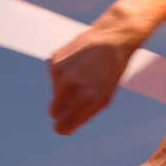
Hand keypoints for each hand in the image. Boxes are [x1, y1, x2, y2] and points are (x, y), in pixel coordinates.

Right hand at [48, 13, 144, 134]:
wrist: (111, 39)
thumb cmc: (111, 72)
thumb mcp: (104, 98)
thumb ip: (83, 114)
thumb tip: (62, 125)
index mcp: (87, 100)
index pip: (61, 127)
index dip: (62, 126)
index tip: (65, 123)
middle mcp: (71, 87)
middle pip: (53, 112)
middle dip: (62, 109)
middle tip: (77, 97)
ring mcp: (61, 73)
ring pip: (55, 92)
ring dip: (65, 87)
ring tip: (83, 73)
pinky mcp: (54, 60)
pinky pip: (54, 76)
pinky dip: (63, 72)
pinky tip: (77, 62)